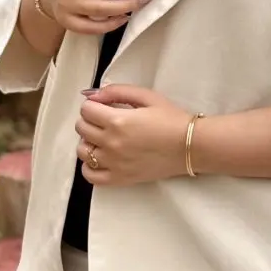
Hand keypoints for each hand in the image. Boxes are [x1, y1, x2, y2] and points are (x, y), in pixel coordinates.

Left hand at [75, 85, 191, 186]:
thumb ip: (118, 91)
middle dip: (90, 120)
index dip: (93, 104)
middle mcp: (111, 143)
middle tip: (104, 119)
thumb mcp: (147, 96)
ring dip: (88, 141)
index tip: (103, 105)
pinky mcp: (119, 179)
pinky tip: (101, 158)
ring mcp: (114, 163)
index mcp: (118, 121)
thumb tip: (94, 95)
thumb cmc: (171, 118)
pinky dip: (89, 166)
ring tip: (103, 138)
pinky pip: (90, 175)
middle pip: (81, 129)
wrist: (189, 146)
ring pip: (82, 152)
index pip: (86, 110)